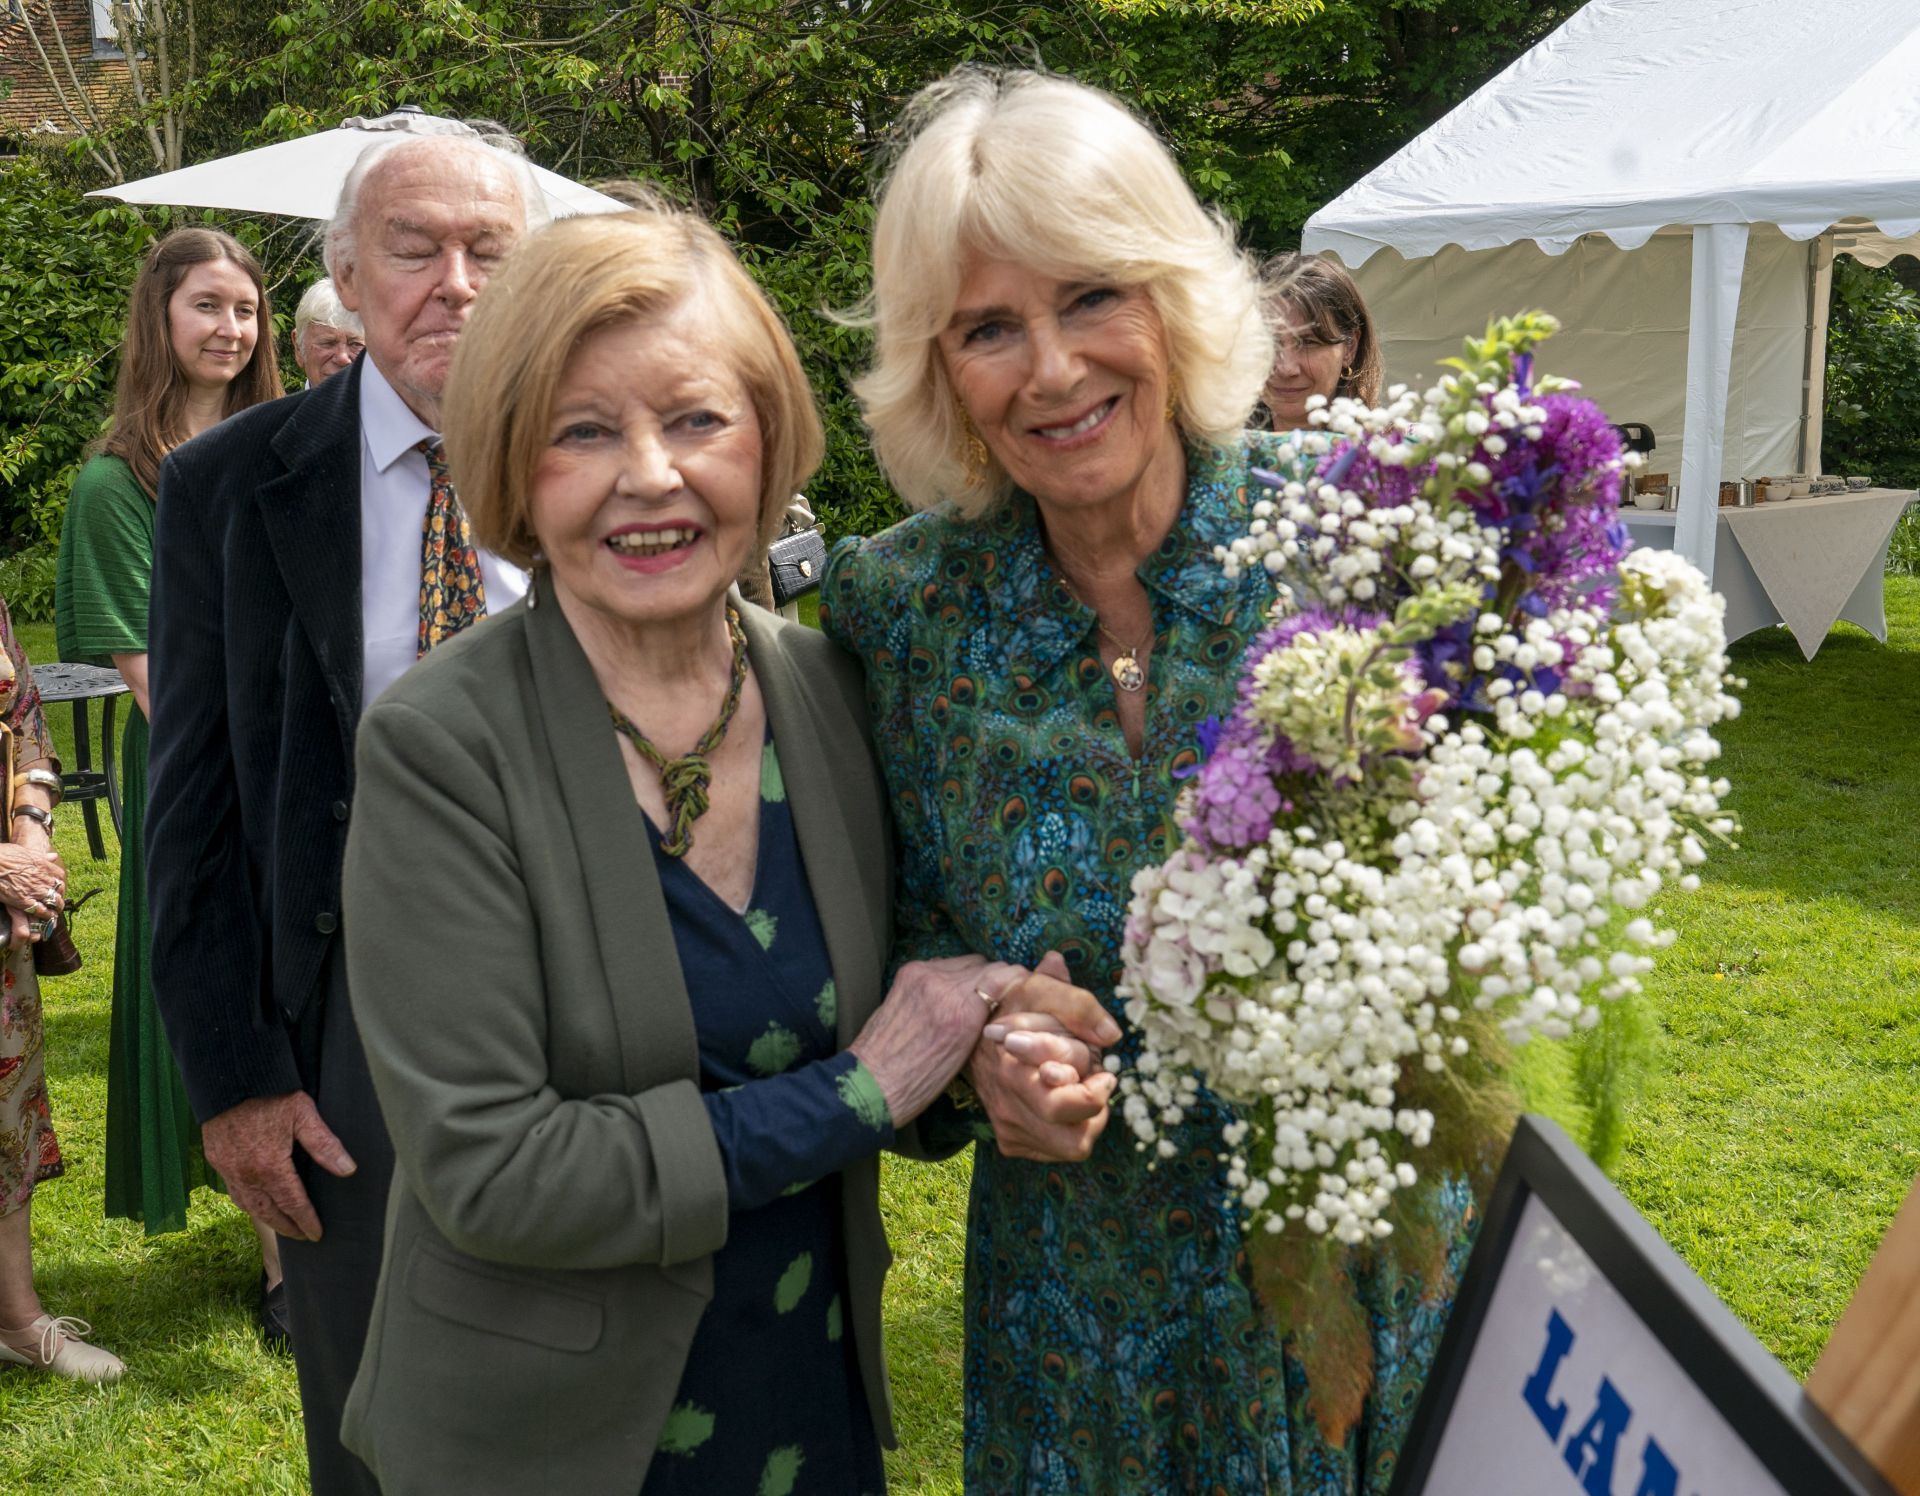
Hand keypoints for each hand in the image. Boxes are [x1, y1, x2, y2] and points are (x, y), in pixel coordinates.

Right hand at [0, 842, 66, 948]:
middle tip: (57, 900)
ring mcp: (35, 890)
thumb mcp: (26, 852)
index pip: (60, 875)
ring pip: (54, 901)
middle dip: (59, 894)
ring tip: (56, 911)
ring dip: (57, 906)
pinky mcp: (24, 901)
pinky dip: (46, 914)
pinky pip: (41, 910)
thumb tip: (54, 856)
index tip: (57, 885)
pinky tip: (48, 917)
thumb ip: (41, 856)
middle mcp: (43, 879)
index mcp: (44, 866)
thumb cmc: (5, 855)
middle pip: (59, 889)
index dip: (59, 881)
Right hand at [201, 1092, 356, 1240]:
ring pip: (247, 1204)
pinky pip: (232, 1190)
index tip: (317, 1234)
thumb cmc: (270, 1093)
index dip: (306, 1221)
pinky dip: (246, 1202)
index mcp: (269, 1167)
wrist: (229, 1077)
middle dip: (286, 1226)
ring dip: (265, 1217)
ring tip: (281, 1224)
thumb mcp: (304, 1114)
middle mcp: (245, 1174)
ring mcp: (227, 1168)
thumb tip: (348, 1170)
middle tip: (301, 1236)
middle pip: (268, 1211)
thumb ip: (325, 1145)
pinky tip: (255, 1201)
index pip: (292, 1204)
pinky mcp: (216, 1158)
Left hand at [848, 955, 1022, 1125]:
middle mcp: (943, 986)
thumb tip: (1002, 998)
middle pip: (985, 964)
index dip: (1016, 980)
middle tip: (1000, 995)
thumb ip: (985, 1019)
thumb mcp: (966, 1054)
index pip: (1002, 974)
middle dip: (996, 978)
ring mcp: (923, 975)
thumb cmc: (922, 1080)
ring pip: (964, 961)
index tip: (1024, 988)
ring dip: (973, 975)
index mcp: (962, 1012)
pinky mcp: (908, 973)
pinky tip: (950, 994)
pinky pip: (943, 964)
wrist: (874, 1079)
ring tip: (974, 996)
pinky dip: (951, 975)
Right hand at [968, 952, 1116, 1161]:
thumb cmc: (1018, 1002)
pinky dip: (1068, 1130)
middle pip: (1074, 1141)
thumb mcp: (1046, 989)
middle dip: (1095, 1111)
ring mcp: (1006, 1125)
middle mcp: (1007, 1105)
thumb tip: (1111, 1035)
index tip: (1102, 1070)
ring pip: (1069, 1148)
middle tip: (1094, 1083)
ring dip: (1085, 1121)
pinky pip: (1054, 1151)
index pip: (1064, 1105)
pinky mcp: (1010, 1140)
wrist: (976, 1017)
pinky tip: (1060, 1099)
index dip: (1095, 1091)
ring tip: (1078, 1090)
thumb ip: (1079, 1008)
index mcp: (1014, 1071)